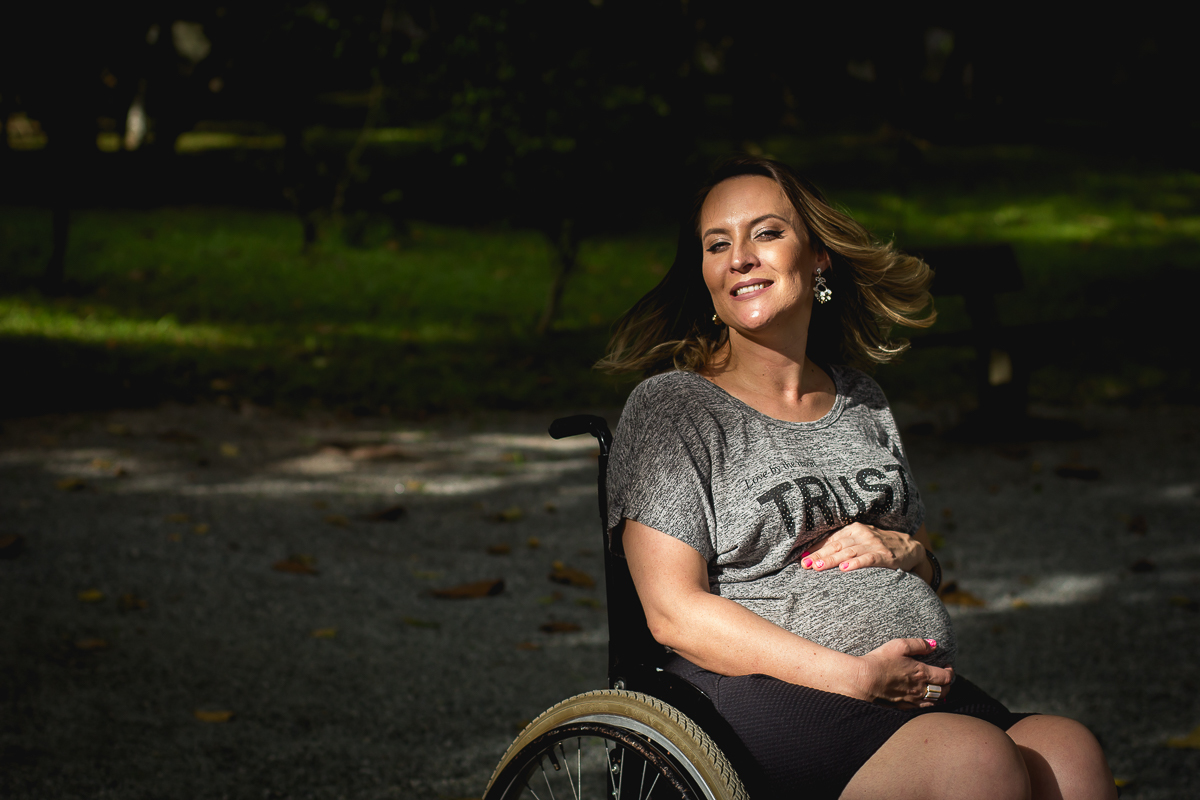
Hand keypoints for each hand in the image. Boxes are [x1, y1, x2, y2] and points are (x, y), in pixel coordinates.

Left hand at [800, 522, 921, 572]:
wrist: (909, 547)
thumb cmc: (878, 546)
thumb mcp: (859, 541)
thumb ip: (840, 546)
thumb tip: (814, 556)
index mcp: (853, 529)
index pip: (830, 539)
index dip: (815, 548)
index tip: (801, 558)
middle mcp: (861, 534)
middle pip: (836, 545)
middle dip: (819, 555)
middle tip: (805, 564)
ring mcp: (873, 544)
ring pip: (848, 552)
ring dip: (832, 559)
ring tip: (819, 566)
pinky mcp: (885, 556)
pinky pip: (868, 559)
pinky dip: (856, 563)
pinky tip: (845, 568)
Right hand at [855, 638, 953, 707]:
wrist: (863, 681)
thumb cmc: (880, 661)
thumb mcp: (899, 645)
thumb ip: (918, 644)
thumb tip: (933, 644)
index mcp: (922, 673)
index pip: (946, 676)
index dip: (950, 671)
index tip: (947, 666)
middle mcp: (920, 689)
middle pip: (944, 691)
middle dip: (948, 684)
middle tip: (944, 677)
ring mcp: (912, 700)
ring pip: (935, 701)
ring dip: (940, 695)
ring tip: (937, 688)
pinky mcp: (903, 706)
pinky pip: (922, 708)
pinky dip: (928, 703)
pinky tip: (924, 698)